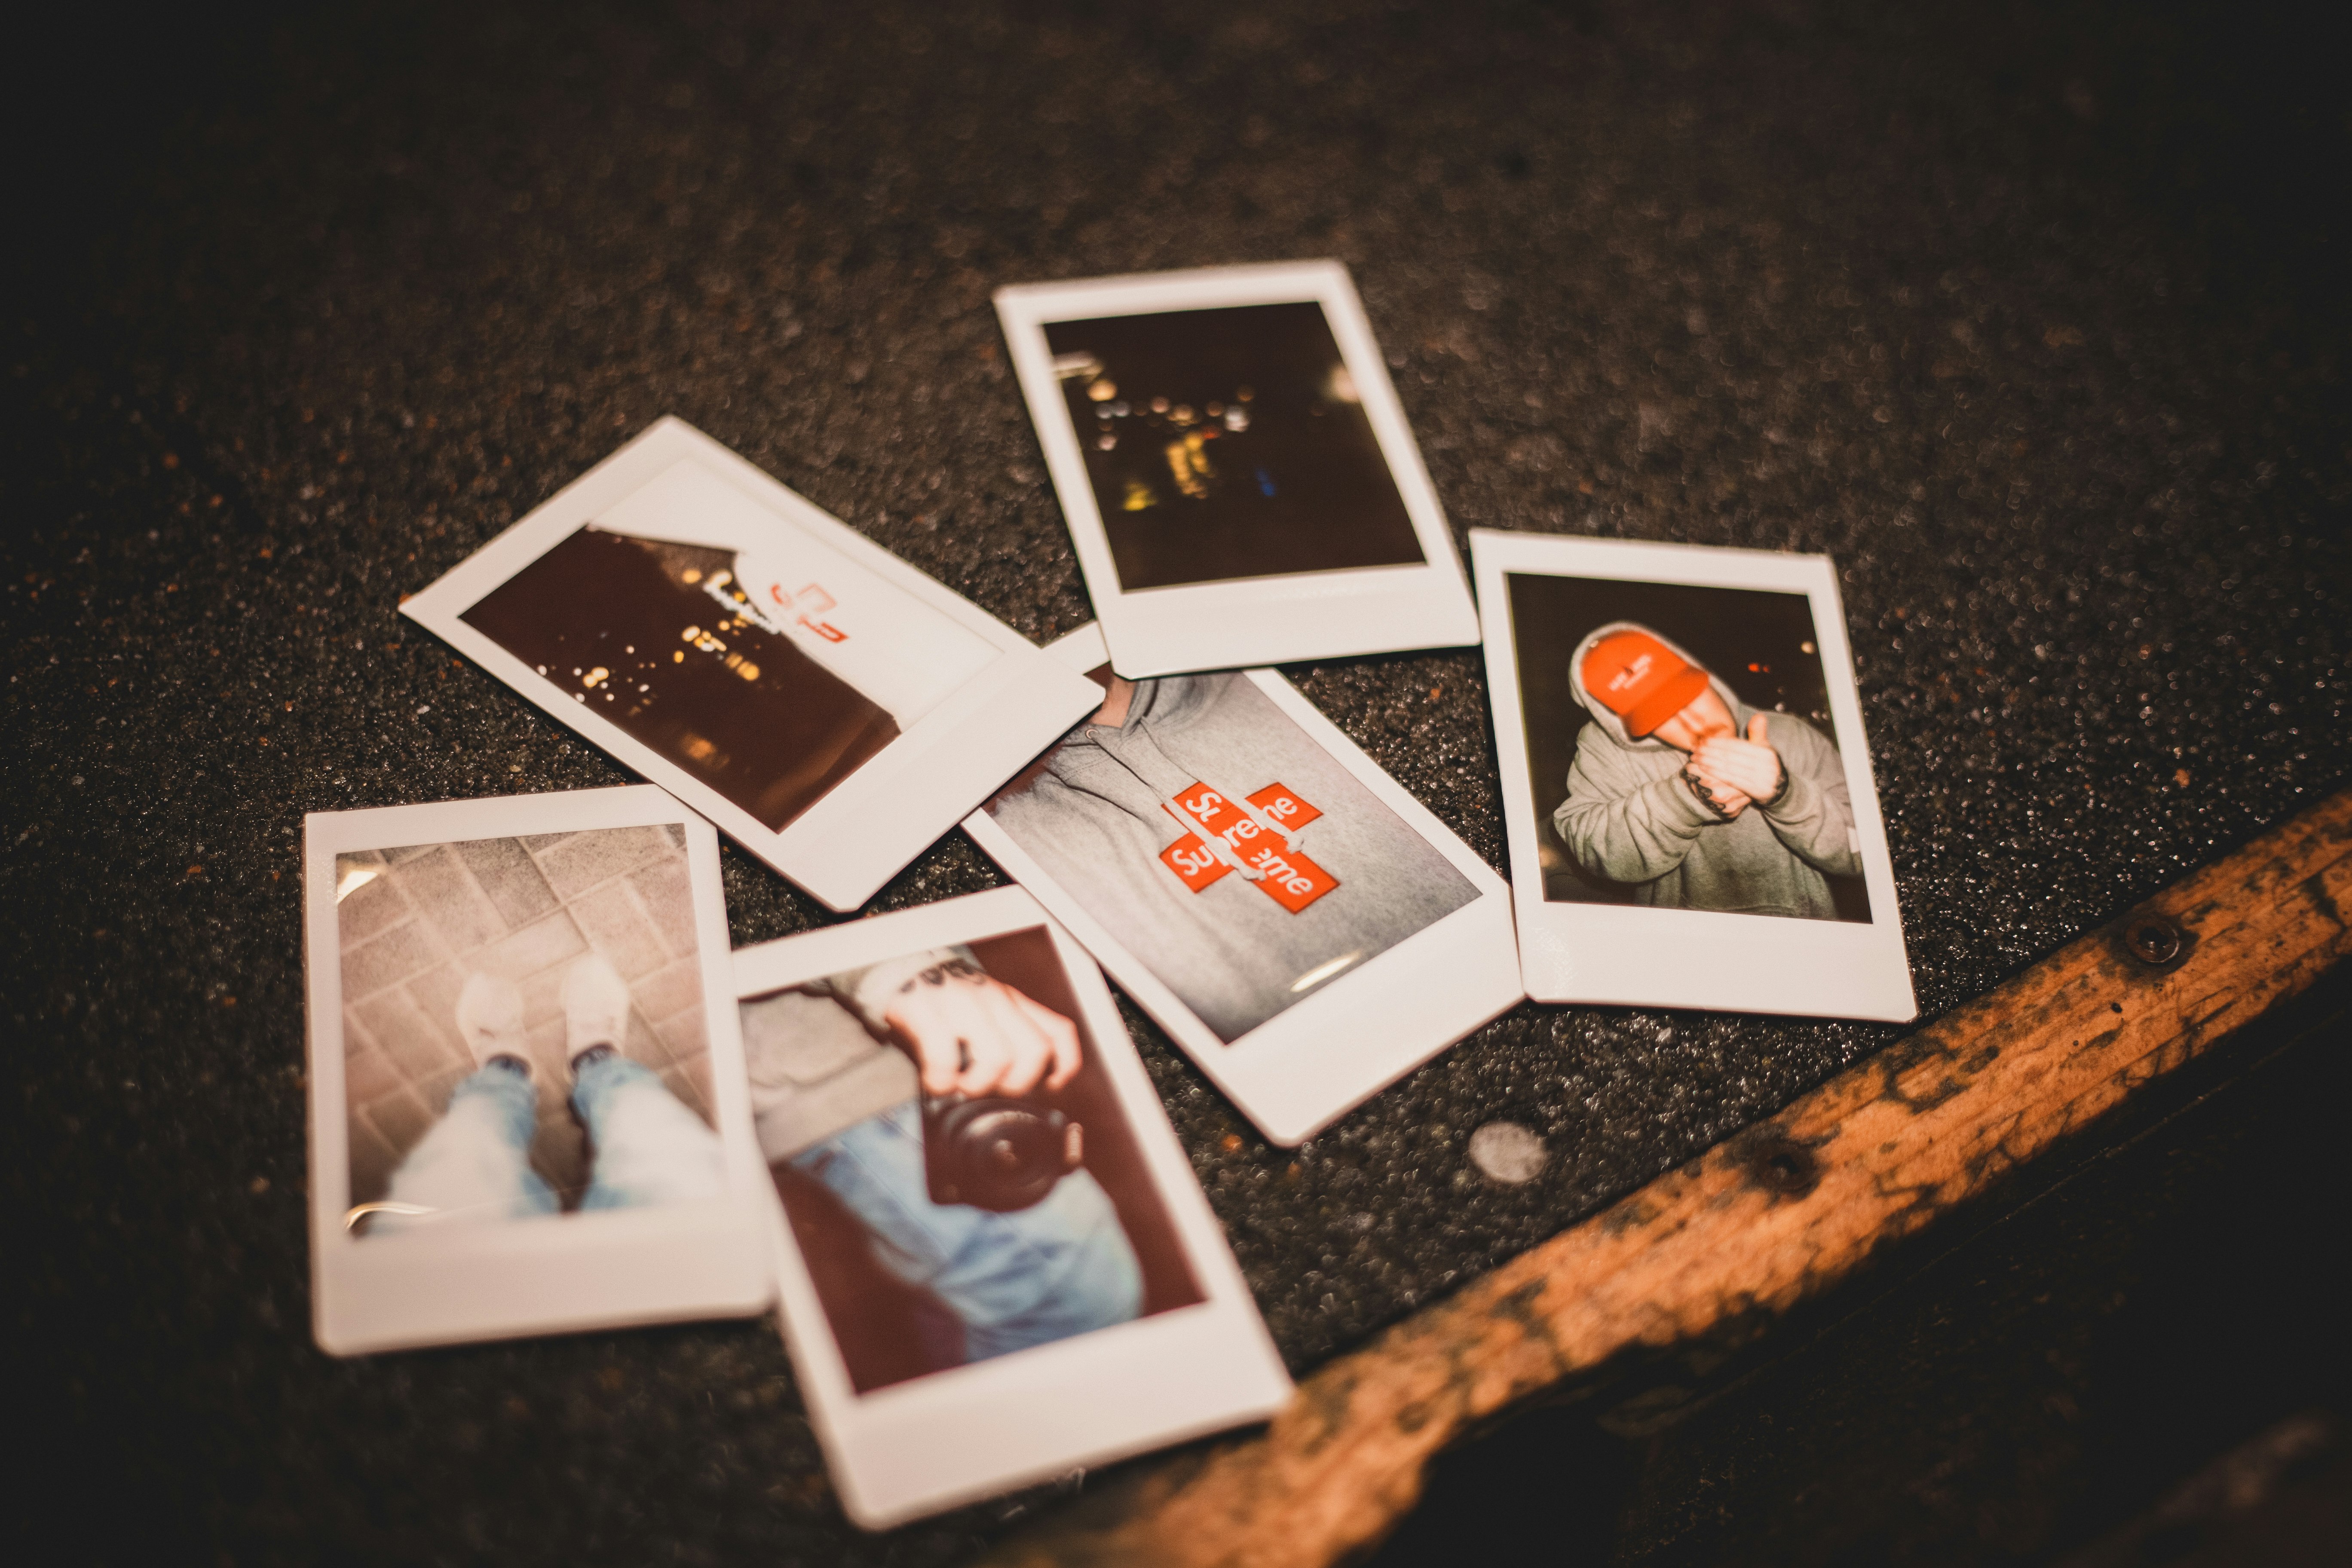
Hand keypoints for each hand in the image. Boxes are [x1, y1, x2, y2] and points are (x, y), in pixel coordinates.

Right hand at [882, 965, 1082, 1098]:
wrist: (900, 969)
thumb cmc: (945, 1002)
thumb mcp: (987, 1013)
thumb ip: (1008, 1038)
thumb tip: (1026, 1087)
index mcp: (1012, 1003)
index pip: (1059, 1032)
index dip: (1064, 1066)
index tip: (1048, 1087)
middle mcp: (994, 999)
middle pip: (1036, 1051)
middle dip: (1016, 1084)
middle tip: (990, 1089)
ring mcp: (961, 1002)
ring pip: (999, 1056)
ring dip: (979, 1085)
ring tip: (960, 1085)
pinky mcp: (926, 1010)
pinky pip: (945, 1057)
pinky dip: (943, 1081)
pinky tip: (936, 1082)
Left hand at [1689, 715, 1783, 815]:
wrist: (1780, 788)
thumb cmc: (1766, 764)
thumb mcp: (1765, 748)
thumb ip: (1759, 733)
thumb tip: (1759, 715)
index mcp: (1765, 752)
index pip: (1736, 746)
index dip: (1719, 742)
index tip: (1704, 740)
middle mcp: (1764, 765)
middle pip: (1730, 756)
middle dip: (1710, 752)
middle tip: (1695, 749)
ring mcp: (1760, 779)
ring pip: (1728, 768)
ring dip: (1709, 763)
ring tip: (1696, 758)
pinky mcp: (1755, 791)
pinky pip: (1731, 780)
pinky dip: (1716, 773)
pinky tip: (1704, 769)